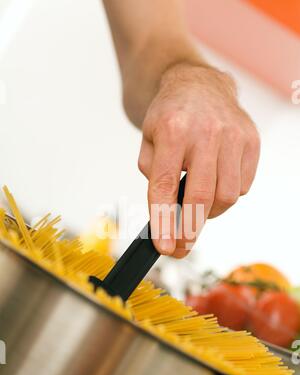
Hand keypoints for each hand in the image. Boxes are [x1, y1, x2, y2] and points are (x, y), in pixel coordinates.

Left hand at [138, 63, 259, 257]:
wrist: (199, 85)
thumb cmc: (171, 117)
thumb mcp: (148, 140)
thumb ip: (153, 174)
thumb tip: (169, 212)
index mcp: (172, 130)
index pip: (165, 186)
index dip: (164, 222)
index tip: (165, 248)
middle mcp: (206, 132)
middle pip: (202, 197)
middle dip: (190, 230)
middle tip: (181, 246)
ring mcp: (233, 136)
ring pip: (227, 196)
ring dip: (210, 212)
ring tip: (197, 206)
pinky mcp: (251, 141)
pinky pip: (243, 186)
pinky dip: (226, 195)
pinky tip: (215, 184)